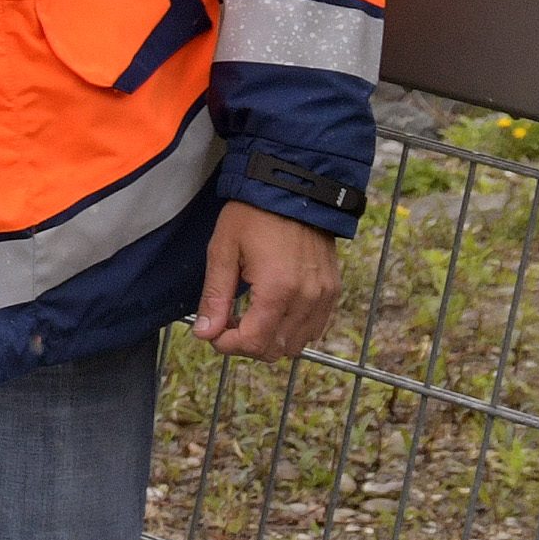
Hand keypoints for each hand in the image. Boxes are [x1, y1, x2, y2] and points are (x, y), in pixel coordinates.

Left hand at [195, 202, 347, 360]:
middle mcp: (307, 298)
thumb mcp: (223, 251)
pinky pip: (314, 328)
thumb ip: (215, 297)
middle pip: (276, 349)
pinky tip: (273, 311)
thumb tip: (205, 333)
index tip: (213, 334)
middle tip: (228, 324)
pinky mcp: (332, 290)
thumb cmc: (253, 215)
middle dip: (247, 345)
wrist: (293, 190)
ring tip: (249, 316)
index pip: (255, 342)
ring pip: (297, 344)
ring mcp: (324, 296)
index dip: (228, 346)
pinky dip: (292, 330)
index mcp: (278, 289)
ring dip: (270, 340)